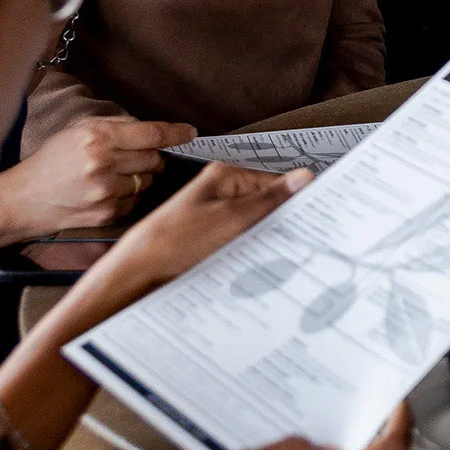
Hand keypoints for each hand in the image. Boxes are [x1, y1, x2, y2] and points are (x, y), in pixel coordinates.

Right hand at [0, 116, 195, 237]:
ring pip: (146, 181)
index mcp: (97, 137)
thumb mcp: (77, 131)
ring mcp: (105, 191)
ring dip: (137, 178)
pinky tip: (104, 193)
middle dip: (149, 158)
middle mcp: (103, 163)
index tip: (189, 133)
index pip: (151, 133)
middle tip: (130, 159)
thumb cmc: (49, 163)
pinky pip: (134, 201)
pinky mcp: (105, 213)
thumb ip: (115, 125)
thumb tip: (150, 128)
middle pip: (154, 159)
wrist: (21, 201)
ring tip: (110, 176)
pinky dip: (126, 196)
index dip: (175, 133)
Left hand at [84, 163, 308, 307]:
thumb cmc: (175, 242)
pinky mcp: (207, 237)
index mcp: (224, 176)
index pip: (275, 182)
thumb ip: (270, 199)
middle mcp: (218, 191)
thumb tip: (304, 177)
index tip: (312, 217)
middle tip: (294, 239)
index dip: (294, 200)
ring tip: (270, 251)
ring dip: (263, 237)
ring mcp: (212, 215)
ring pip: (253, 224)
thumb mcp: (232, 219)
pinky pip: (238, 239)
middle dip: (279, 220)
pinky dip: (247, 249)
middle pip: (264, 203)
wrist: (137, 273)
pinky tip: (251, 260)